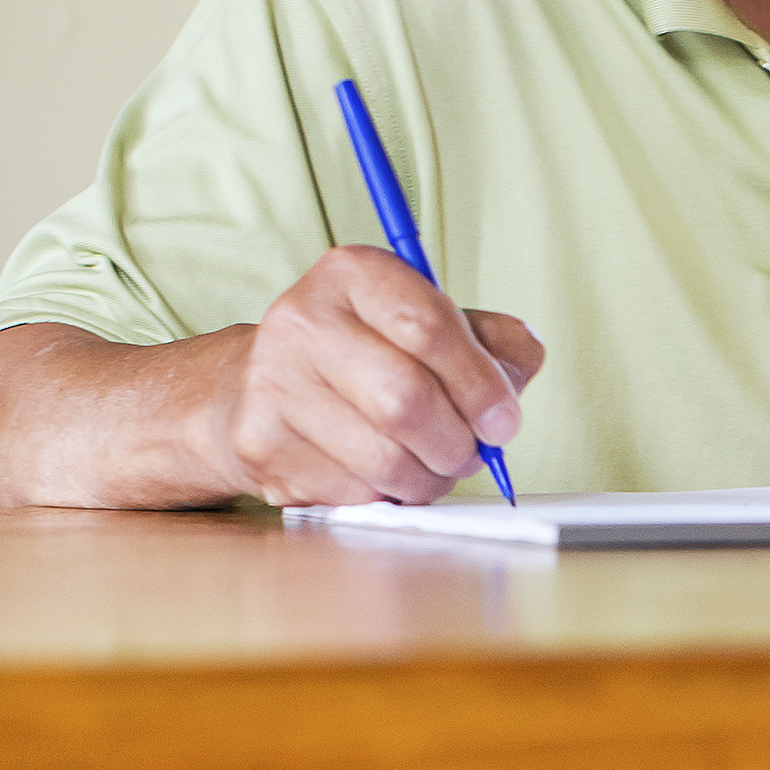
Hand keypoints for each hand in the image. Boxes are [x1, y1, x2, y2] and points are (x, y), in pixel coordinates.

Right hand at [202, 248, 542, 506]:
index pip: (428, 327)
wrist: (257, 389)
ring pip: (384, 458)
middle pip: (405, 400)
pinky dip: (386, 496)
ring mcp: (274, 383)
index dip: (480, 385)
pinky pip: (354, 492)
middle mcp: (304, 319)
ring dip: (427, 478)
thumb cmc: (369, 357)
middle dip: (456, 443)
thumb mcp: (433, 327)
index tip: (504, 421)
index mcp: (354, 273)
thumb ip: (494, 345)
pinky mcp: (263, 444)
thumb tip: (511, 392)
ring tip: (430, 467)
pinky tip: (380, 475)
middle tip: (469, 454)